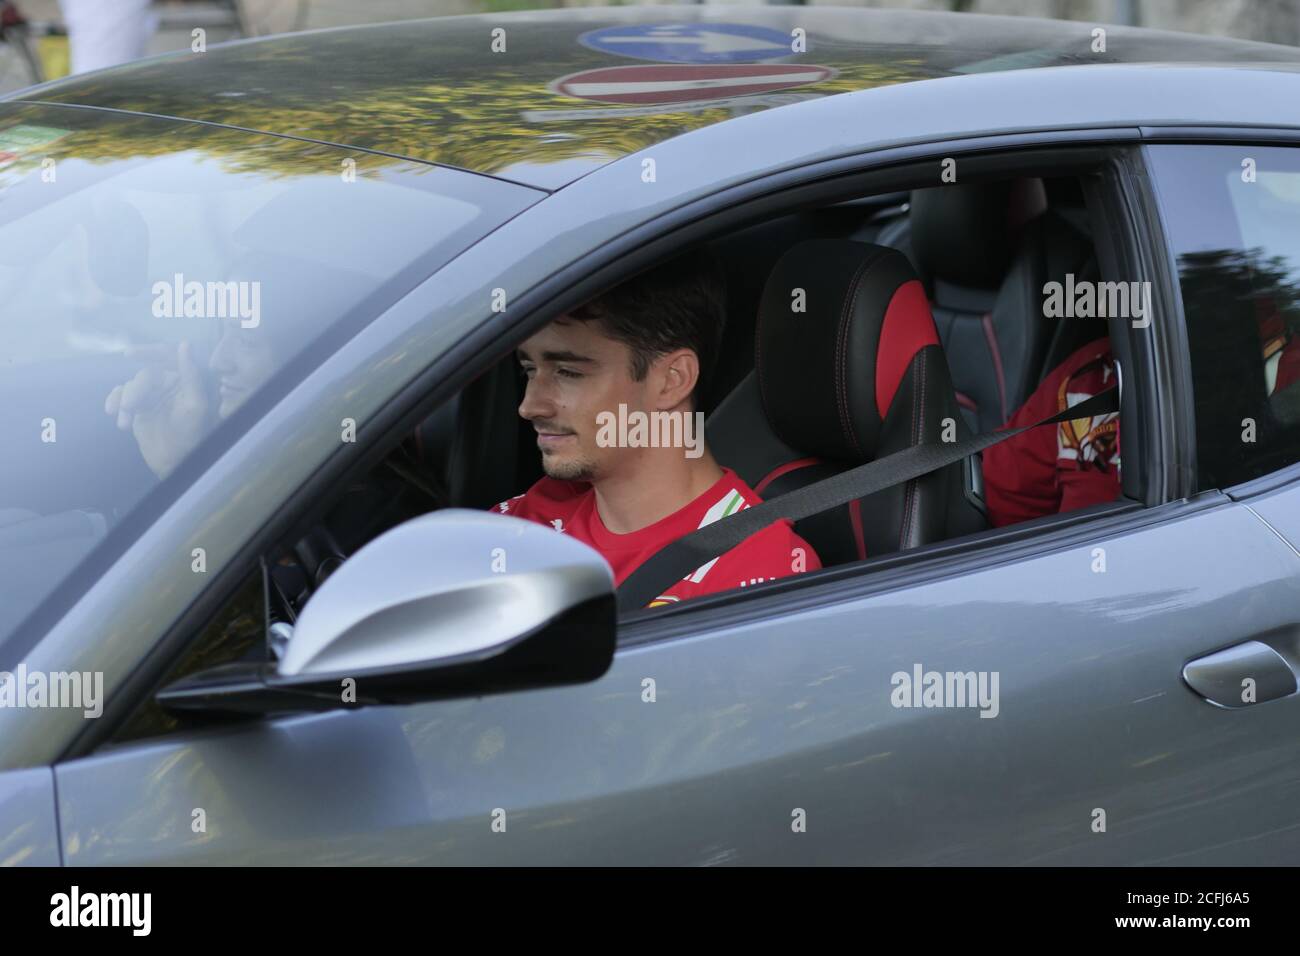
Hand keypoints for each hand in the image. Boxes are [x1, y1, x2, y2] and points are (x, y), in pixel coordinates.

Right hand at [105, 341, 209, 477]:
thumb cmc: (190, 434)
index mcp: (185, 380)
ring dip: (124, 401)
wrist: (174, 461)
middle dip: (135, 390)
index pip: (167, 357)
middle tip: (130, 407)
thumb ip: (190, 374)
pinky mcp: (137, 407)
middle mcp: (168, 384)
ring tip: (125, 422)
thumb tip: (185, 344)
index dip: (150, 351)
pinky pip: (120, 395)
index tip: (129, 354)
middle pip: (146, 375)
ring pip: (131, 385)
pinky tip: (112, 413)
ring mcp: (151, 395)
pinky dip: (114, 402)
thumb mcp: (195, 404)